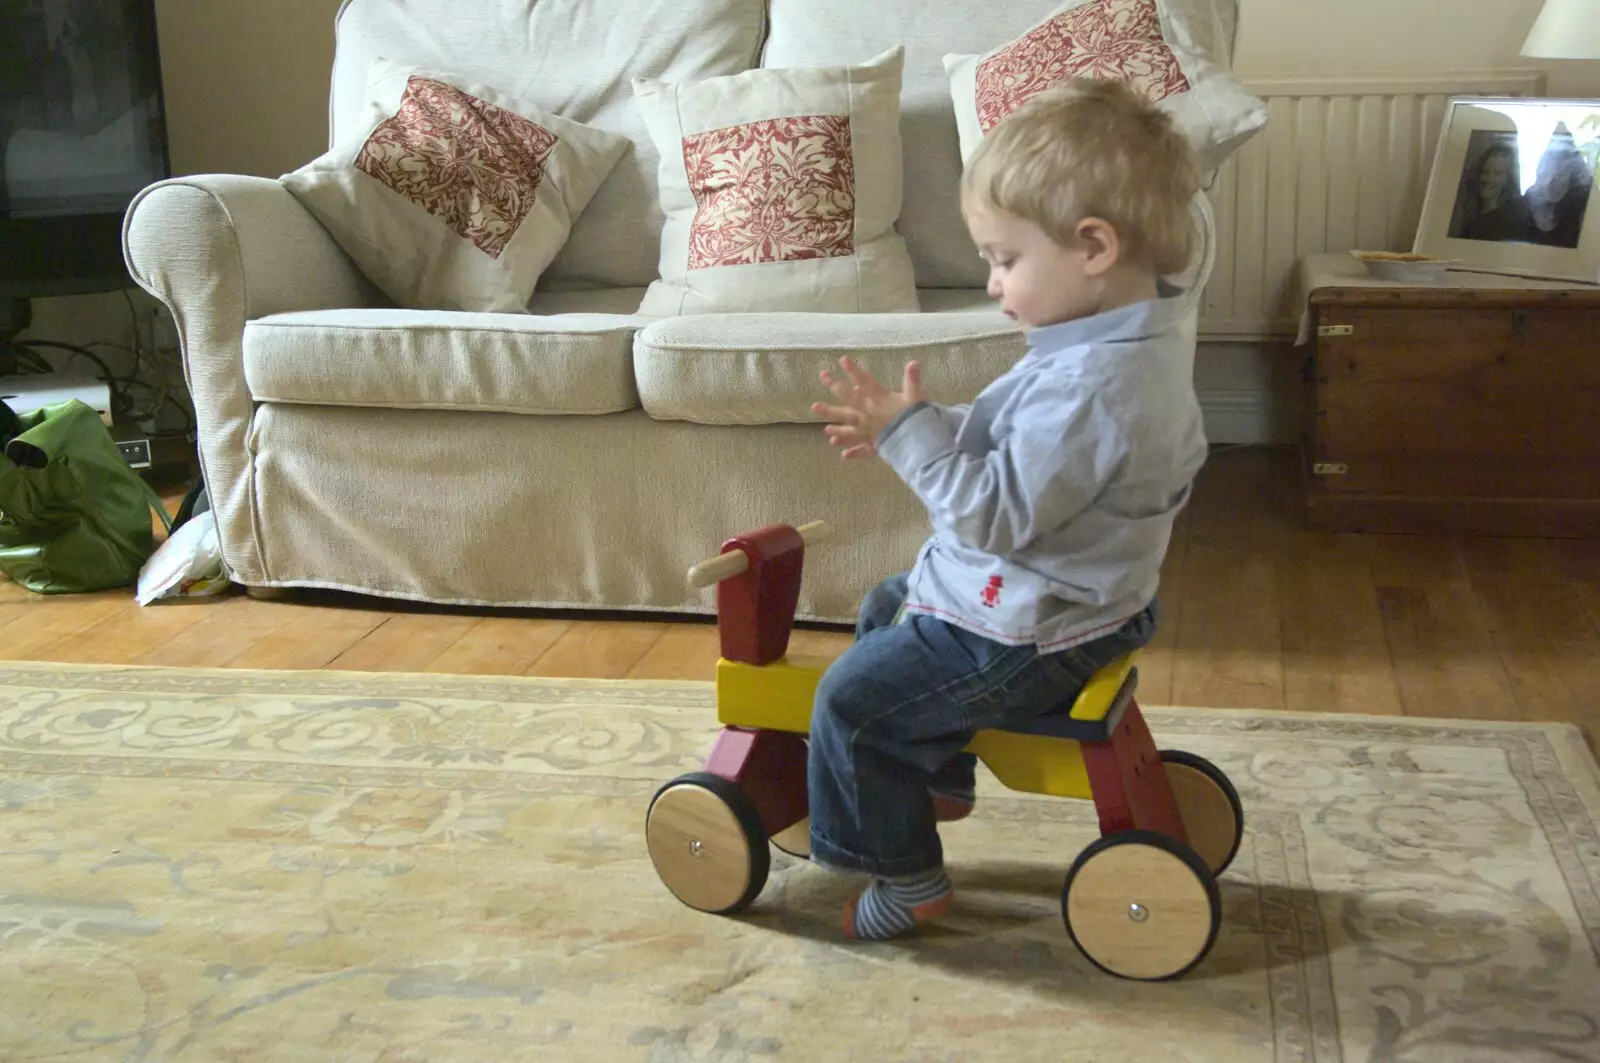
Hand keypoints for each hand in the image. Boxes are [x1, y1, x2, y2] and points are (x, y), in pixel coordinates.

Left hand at [812, 358, 927, 459]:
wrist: (917, 443)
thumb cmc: (917, 418)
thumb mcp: (917, 396)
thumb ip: (912, 380)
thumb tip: (913, 363)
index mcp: (878, 399)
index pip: (865, 381)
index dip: (854, 370)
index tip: (842, 359)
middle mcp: (868, 414)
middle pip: (849, 399)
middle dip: (835, 386)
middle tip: (823, 376)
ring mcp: (868, 431)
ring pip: (849, 427)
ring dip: (837, 428)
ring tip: (825, 429)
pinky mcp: (873, 446)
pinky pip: (861, 449)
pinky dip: (853, 452)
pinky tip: (843, 455)